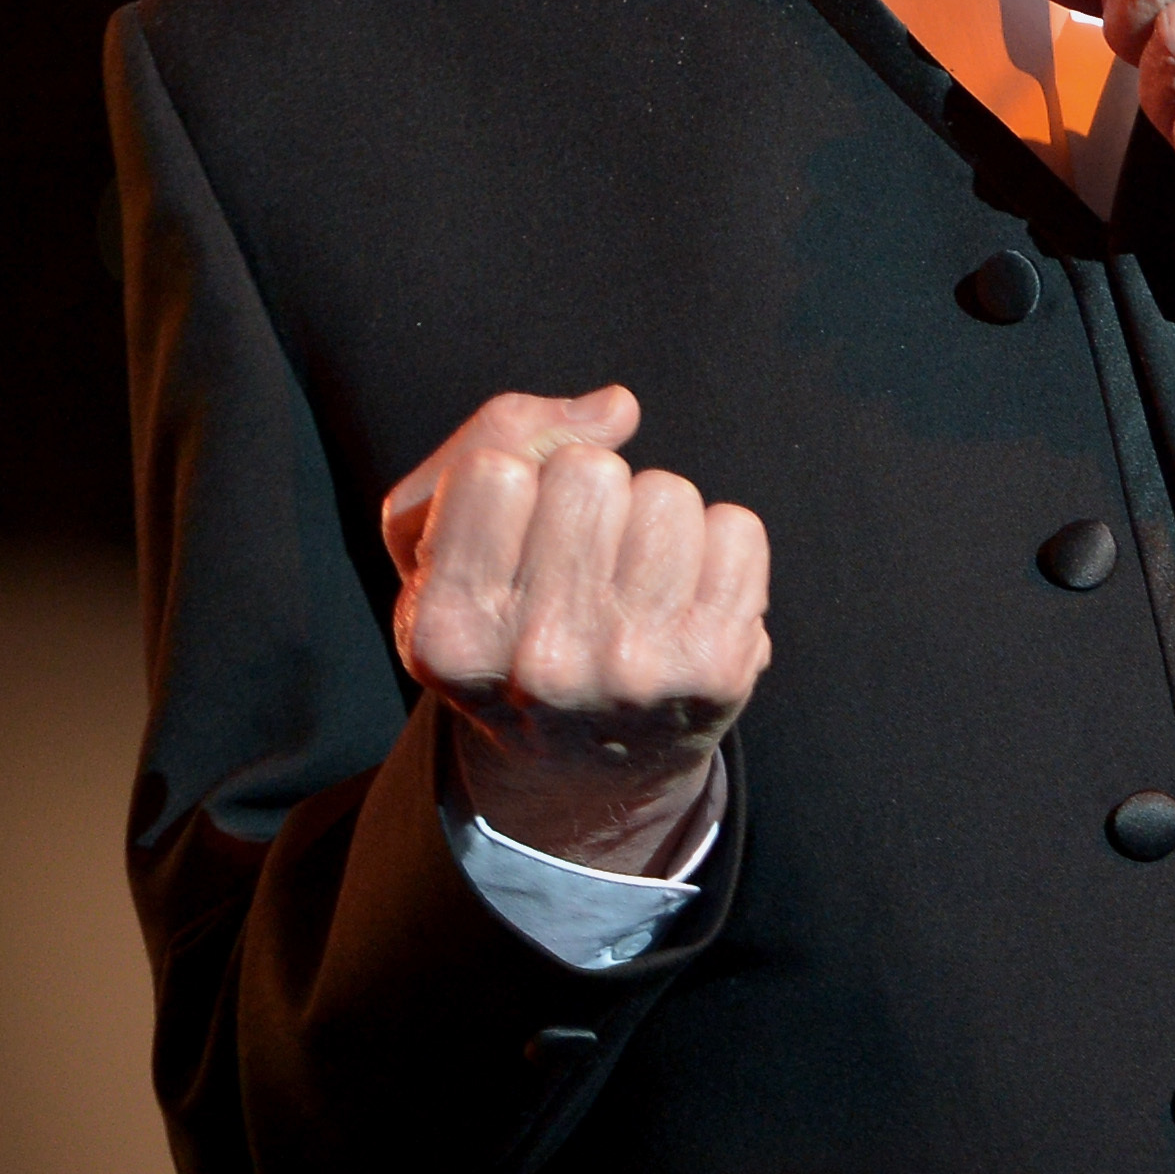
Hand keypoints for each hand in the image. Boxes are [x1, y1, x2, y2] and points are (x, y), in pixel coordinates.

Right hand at [380, 385, 770, 873]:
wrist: (582, 766)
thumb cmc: (502, 628)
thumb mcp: (436, 549)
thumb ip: (491, 443)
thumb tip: (620, 407)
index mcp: (448, 632)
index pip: (494, 470)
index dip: (514, 478)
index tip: (515, 535)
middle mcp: (540, 660)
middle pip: (590, 472)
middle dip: (589, 493)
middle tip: (579, 561)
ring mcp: (636, 669)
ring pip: (668, 493)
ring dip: (653, 516)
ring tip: (629, 582)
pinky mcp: (718, 668)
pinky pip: (738, 527)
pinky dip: (716, 544)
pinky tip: (682, 598)